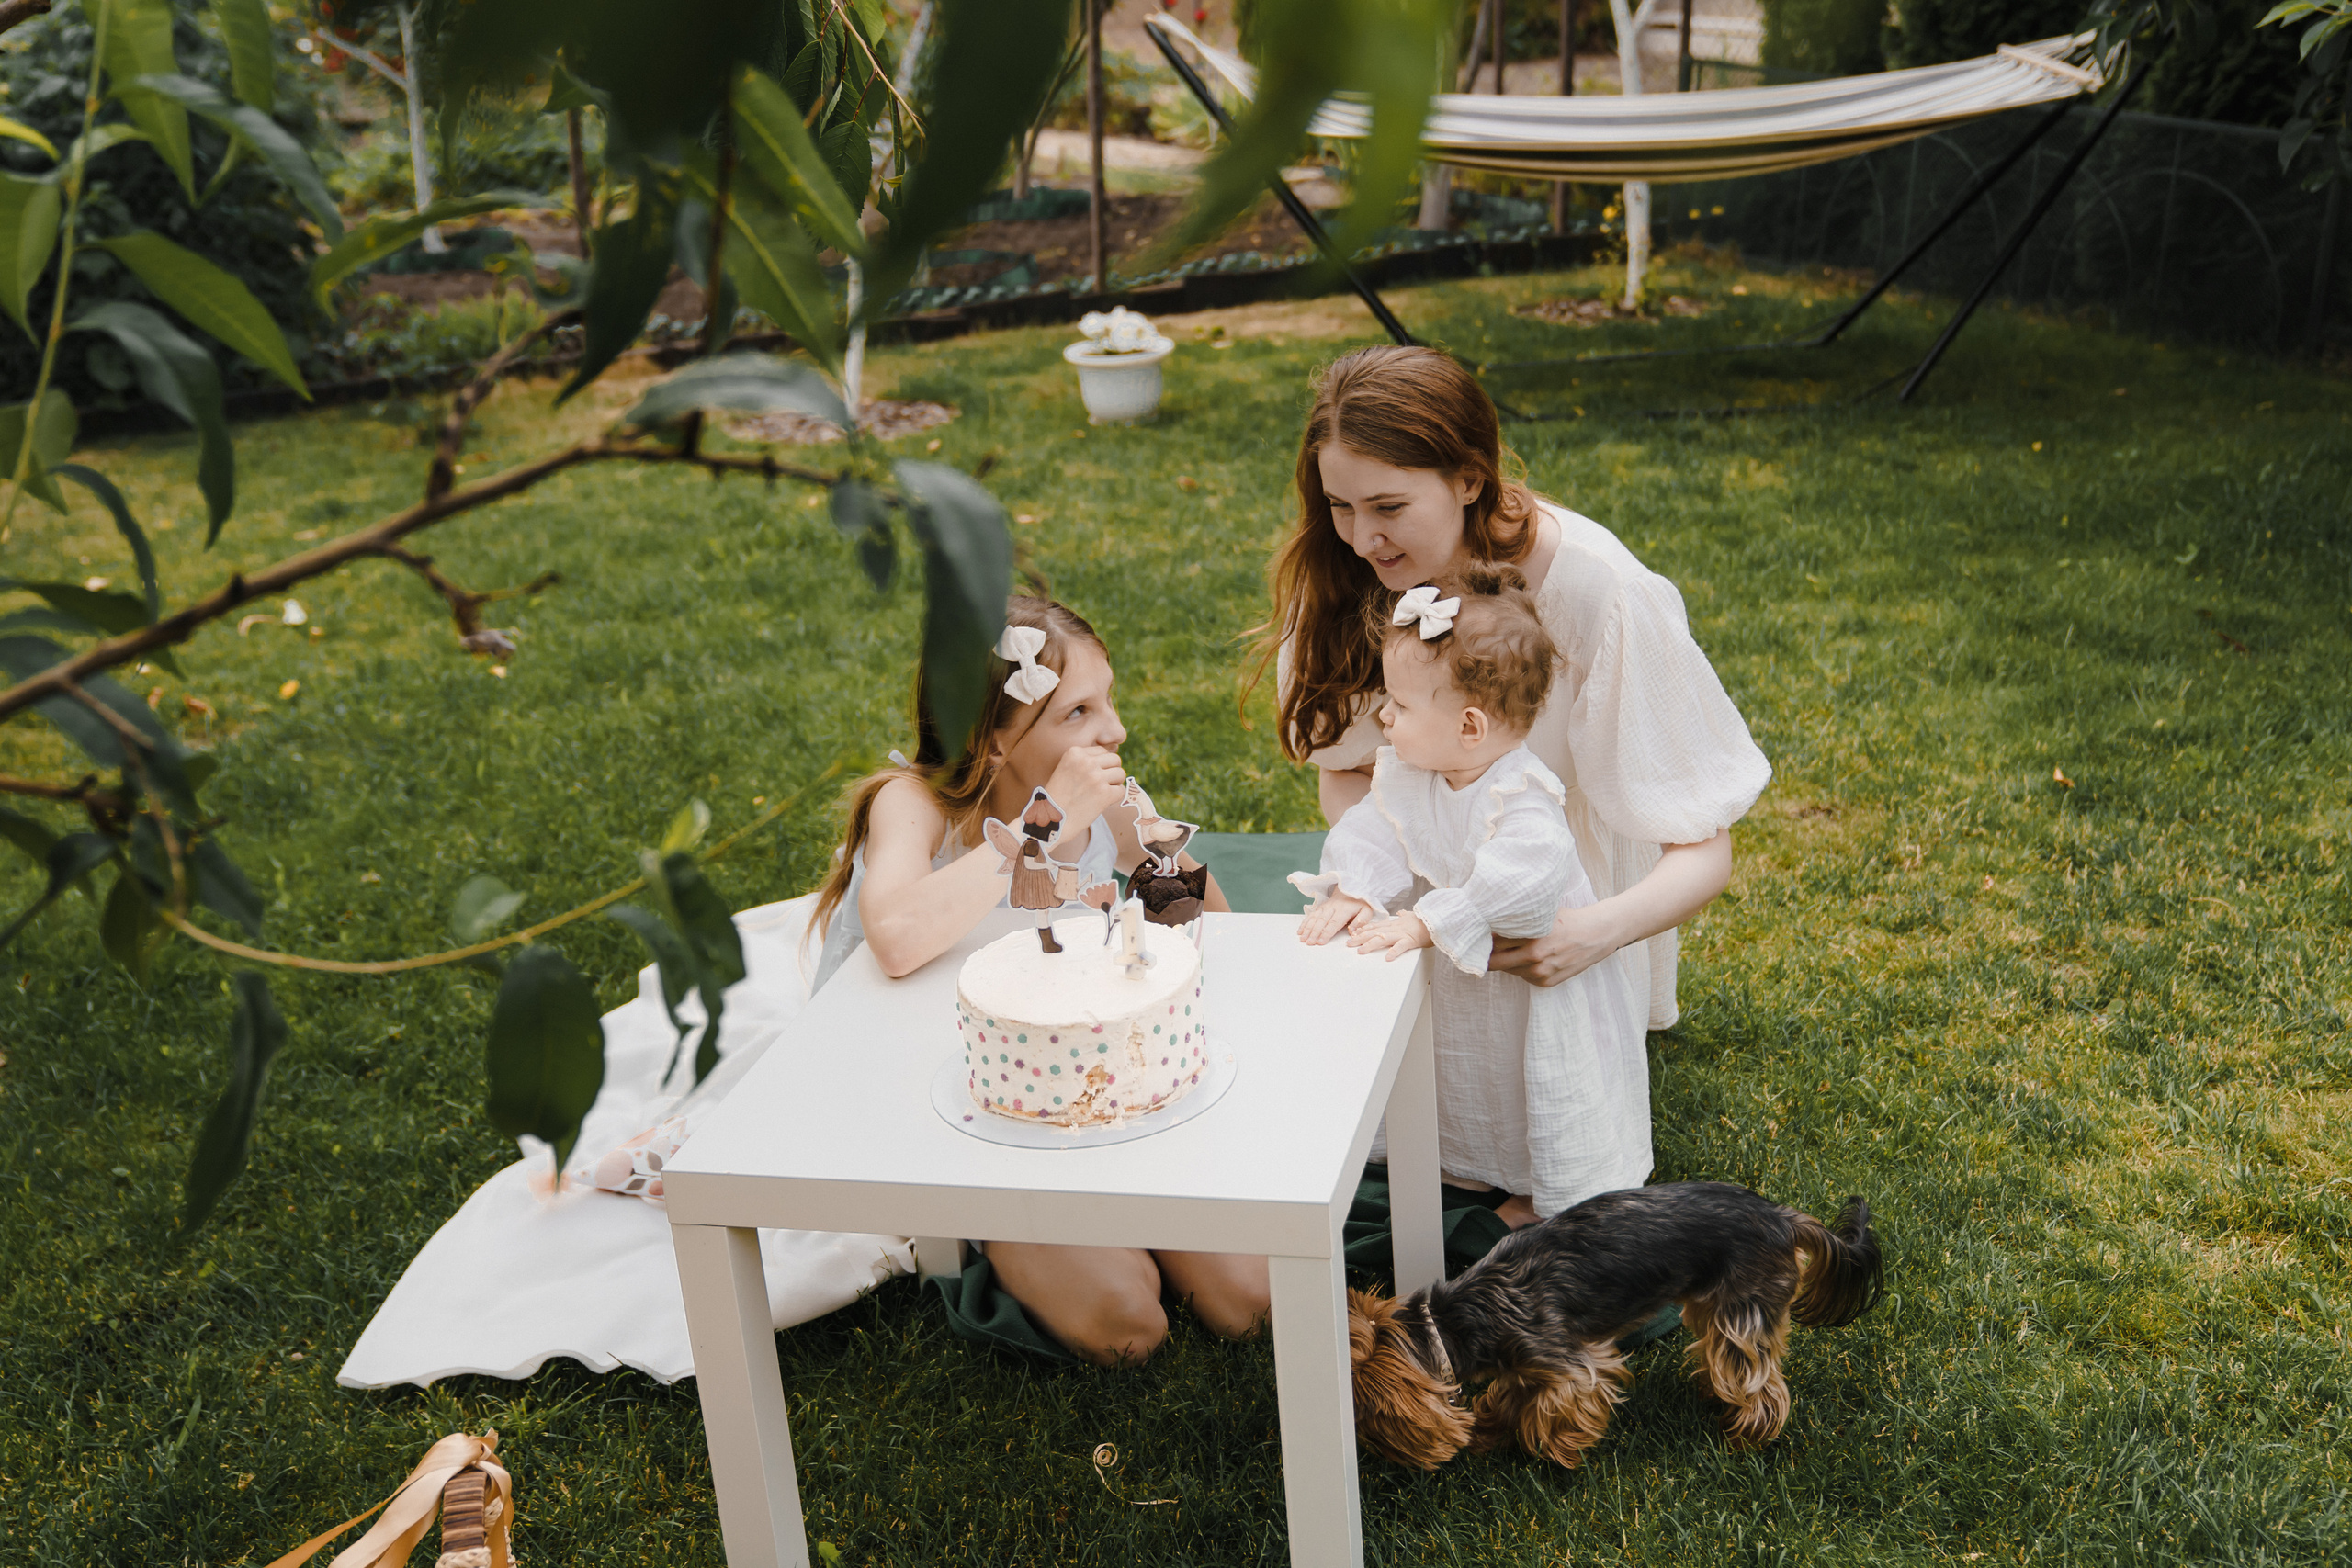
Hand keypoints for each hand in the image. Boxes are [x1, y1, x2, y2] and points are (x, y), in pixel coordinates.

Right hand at [1040, 744, 1127, 839]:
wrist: (1052, 821)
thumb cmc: (1059, 798)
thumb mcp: (1066, 770)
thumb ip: (1085, 761)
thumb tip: (1113, 759)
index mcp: (1074, 753)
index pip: (1101, 751)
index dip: (1100, 765)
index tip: (1091, 777)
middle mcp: (1085, 762)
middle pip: (1115, 759)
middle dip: (1111, 772)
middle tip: (1101, 785)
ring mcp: (1096, 777)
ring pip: (1120, 773)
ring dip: (1115, 784)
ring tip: (1102, 793)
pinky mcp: (1104, 794)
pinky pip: (1121, 790)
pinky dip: (1115, 798)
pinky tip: (1102, 803)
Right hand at [1297, 893, 1372, 944]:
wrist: (1350, 889)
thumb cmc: (1359, 903)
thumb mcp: (1367, 910)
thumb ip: (1361, 921)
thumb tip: (1352, 932)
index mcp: (1344, 910)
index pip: (1334, 922)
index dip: (1326, 932)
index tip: (1320, 942)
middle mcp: (1332, 907)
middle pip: (1322, 921)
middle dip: (1314, 932)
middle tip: (1309, 943)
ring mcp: (1325, 907)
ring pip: (1314, 918)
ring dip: (1307, 929)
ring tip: (1302, 939)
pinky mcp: (1320, 907)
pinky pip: (1311, 915)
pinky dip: (1304, 923)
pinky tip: (1300, 931)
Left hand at [1349, 912, 1430, 961]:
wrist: (1436, 918)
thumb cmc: (1425, 919)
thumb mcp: (1413, 915)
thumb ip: (1405, 914)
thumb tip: (1402, 912)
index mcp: (1395, 923)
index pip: (1376, 926)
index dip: (1363, 930)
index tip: (1353, 933)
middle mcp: (1395, 928)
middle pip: (1374, 932)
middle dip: (1360, 938)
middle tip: (1348, 944)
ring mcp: (1402, 934)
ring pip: (1382, 939)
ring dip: (1370, 945)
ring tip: (1360, 951)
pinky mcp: (1411, 940)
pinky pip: (1401, 946)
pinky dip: (1394, 952)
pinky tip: (1387, 958)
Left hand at [1487, 904, 1620, 987]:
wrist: (1596, 935)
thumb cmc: (1568, 920)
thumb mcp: (1542, 915)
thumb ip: (1518, 922)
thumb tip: (1491, 924)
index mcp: (1532, 939)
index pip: (1494, 944)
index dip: (1484, 940)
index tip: (1477, 935)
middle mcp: (1534, 959)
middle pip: (1495, 963)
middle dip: (1487, 955)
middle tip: (1481, 947)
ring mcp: (1540, 973)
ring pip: (1509, 970)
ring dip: (1506, 961)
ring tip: (1512, 948)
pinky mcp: (1546, 983)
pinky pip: (1523, 977)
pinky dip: (1521, 968)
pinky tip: (1530, 956)